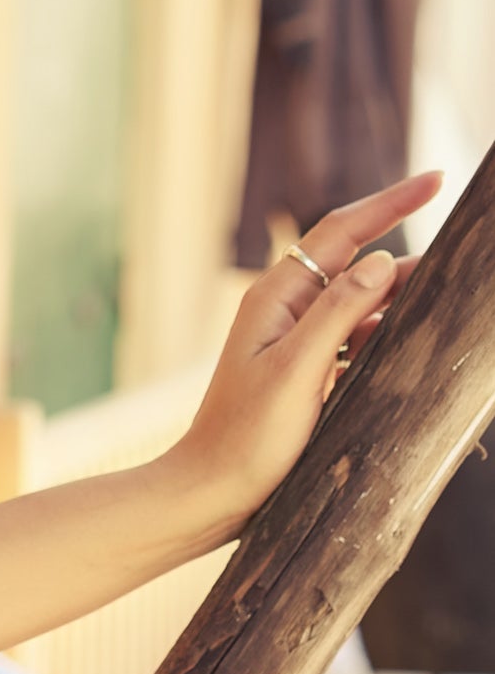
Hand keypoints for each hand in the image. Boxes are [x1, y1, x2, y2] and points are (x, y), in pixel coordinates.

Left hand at [164, 176, 438, 547]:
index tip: (438, 179)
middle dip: (406, 247)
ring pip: (361, 302)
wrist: (211, 493)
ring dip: (401, 294)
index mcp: (276, 298)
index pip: (341, 232)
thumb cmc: (246, 437)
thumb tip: (382, 260)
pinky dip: (386, 330)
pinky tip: (414, 335)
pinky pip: (356, 337)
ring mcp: (295, 340)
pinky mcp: (306, 371)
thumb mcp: (298, 370)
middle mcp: (285, 310)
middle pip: (356, 263)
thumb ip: (339, 312)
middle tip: (462, 248)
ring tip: (451, 288)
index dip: (391, 202)